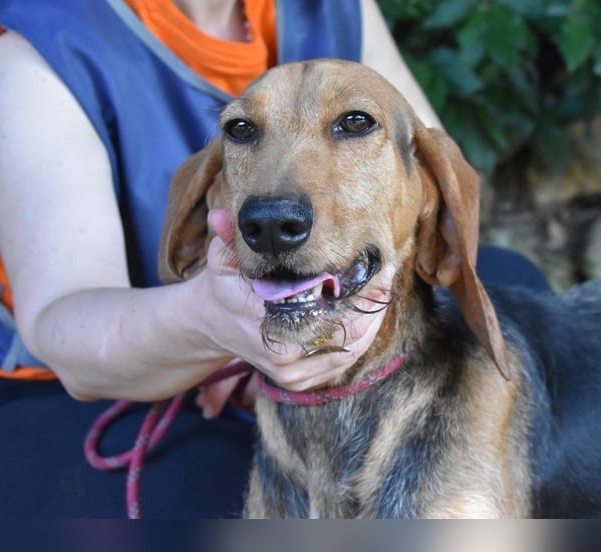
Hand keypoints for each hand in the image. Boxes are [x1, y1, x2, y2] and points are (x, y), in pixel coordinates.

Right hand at [193, 209, 393, 411]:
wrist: (213, 324)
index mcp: (265, 327)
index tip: (374, 265)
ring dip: (372, 318)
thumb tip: (219, 217)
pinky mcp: (300, 382)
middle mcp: (281, 357)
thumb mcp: (222, 260)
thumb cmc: (224, 287)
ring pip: (350, 348)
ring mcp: (291, 374)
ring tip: (385, 286)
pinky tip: (372, 310)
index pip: (323, 310)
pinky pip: (344, 361)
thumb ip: (227, 238)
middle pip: (345, 331)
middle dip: (370, 301)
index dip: (354, 288)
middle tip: (387, 272)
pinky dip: (363, 337)